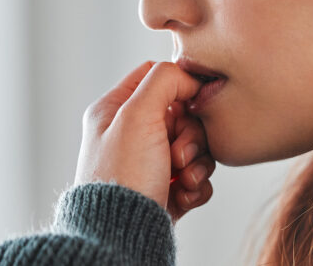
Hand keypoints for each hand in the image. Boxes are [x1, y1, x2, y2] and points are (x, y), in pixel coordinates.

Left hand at [74, 61, 216, 221]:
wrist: (121, 236)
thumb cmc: (122, 177)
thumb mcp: (137, 114)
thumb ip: (163, 80)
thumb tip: (187, 76)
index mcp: (115, 110)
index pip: (155, 77)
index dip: (180, 86)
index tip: (190, 102)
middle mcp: (130, 134)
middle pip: (182, 114)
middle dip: (191, 135)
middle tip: (178, 155)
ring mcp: (149, 163)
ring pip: (194, 146)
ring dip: (197, 162)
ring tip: (182, 179)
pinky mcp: (165, 189)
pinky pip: (196, 176)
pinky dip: (196, 185)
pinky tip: (183, 195)